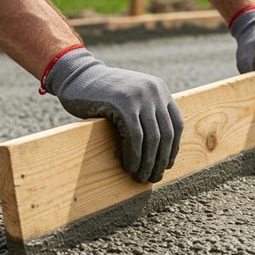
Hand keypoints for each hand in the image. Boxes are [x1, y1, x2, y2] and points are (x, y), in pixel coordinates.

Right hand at [44, 47, 182, 182]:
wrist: (77, 76)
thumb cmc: (103, 94)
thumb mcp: (132, 98)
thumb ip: (147, 113)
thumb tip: (159, 151)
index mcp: (159, 88)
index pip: (177, 124)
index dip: (173, 148)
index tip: (166, 165)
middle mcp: (153, 90)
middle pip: (167, 134)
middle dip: (161, 160)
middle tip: (153, 177)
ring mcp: (139, 95)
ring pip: (152, 138)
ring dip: (148, 162)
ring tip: (140, 176)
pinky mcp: (122, 103)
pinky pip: (135, 136)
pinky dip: (134, 155)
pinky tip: (129, 166)